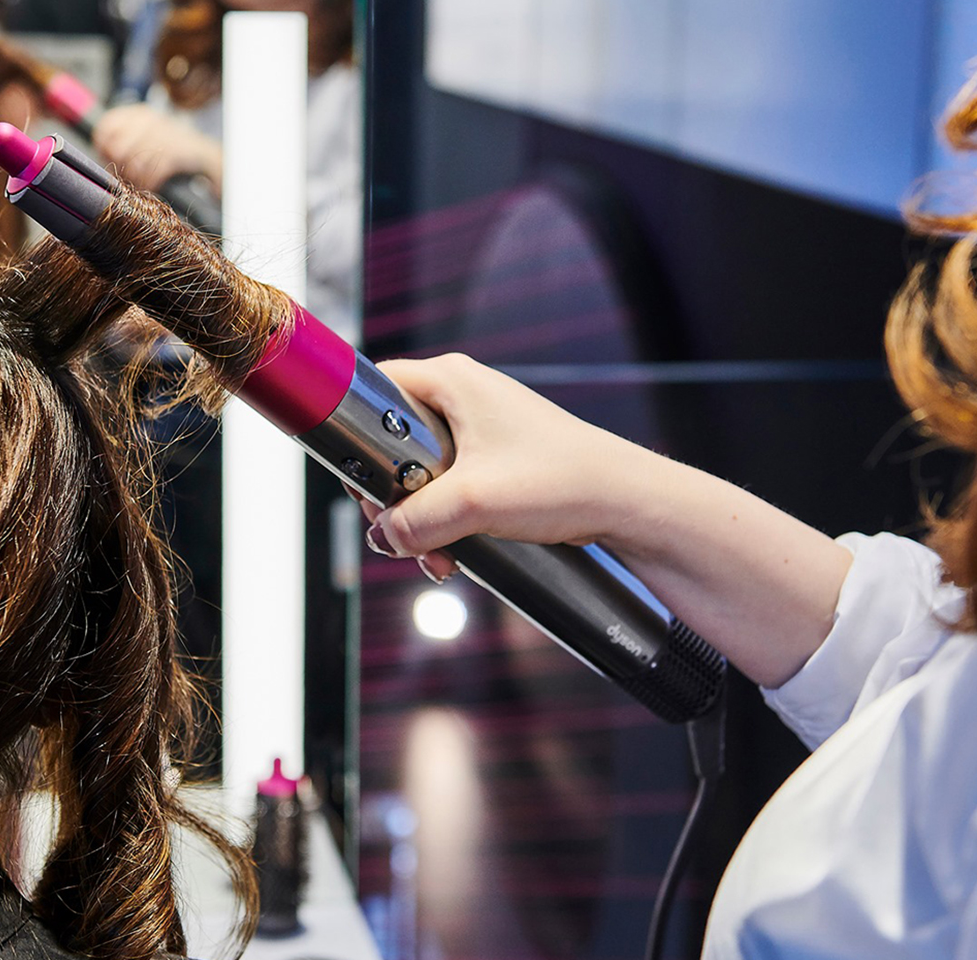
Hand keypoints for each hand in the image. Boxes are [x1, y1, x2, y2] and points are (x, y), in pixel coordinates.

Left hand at [92, 105, 222, 194]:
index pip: (106, 126)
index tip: (109, 157)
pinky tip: (153, 184)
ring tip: (142, 180)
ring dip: (136, 178)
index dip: (103, 147)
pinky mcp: (174, 153)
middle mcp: (150, 120)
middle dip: (120, 167)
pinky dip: (150, 184)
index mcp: (140, 113)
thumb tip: (101, 152)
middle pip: (116, 148)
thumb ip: (122, 140)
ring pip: (132, 164)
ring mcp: (162, 135)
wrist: (206, 157)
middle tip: (129, 173)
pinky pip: (150, 175)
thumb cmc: (172, 151)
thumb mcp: (146, 136)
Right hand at [360, 353, 851, 687]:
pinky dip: (445, 522)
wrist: (629, 503)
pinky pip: (449, 489)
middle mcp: (464, 397)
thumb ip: (412, 519)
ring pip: (419, 474)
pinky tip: (456, 555)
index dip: (352, 430)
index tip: (356, 478)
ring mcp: (482, 431)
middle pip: (389, 441)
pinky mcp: (498, 463)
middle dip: (390, 497)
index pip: (373, 387)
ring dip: (419, 520)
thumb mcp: (471, 502)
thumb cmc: (562, 481)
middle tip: (398, 530)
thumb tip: (382, 537)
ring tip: (437, 557)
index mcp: (451, 381)